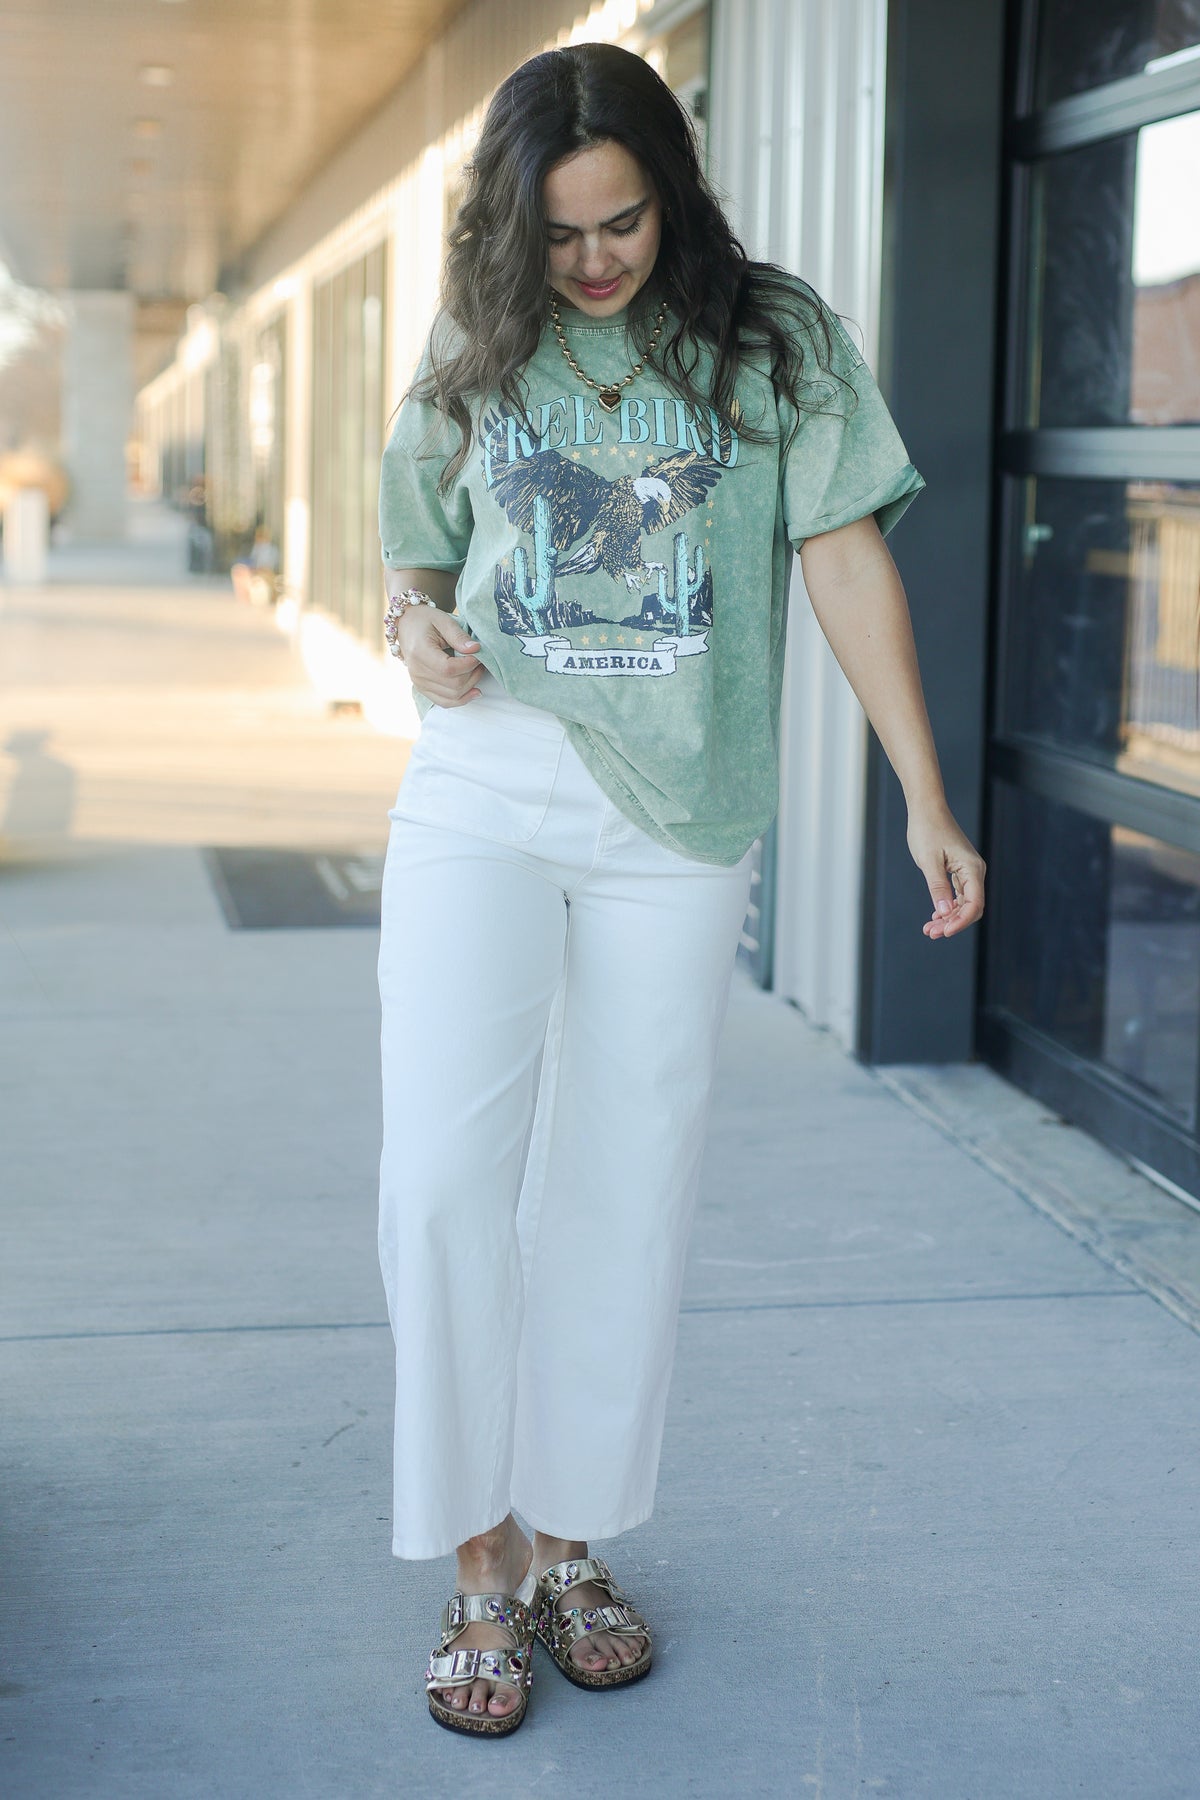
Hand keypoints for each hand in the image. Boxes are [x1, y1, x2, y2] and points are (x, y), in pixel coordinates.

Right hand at [398, 606, 481, 706]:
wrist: (406, 625)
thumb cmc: (425, 620)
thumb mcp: (443, 620)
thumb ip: (459, 636)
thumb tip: (475, 649)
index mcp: (420, 652)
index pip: (448, 669)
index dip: (468, 665)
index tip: (478, 655)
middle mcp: (417, 672)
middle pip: (452, 685)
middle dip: (473, 675)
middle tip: (481, 662)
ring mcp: (419, 683)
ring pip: (451, 697)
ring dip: (470, 686)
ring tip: (478, 672)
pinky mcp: (422, 688)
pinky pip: (444, 702)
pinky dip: (461, 699)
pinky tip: (474, 691)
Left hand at [907, 803, 985, 939]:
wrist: (927, 809)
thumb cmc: (927, 830)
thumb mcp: (929, 861)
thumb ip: (938, 887)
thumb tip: (945, 913)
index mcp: (972, 868)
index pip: (974, 904)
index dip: (960, 922)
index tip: (943, 932)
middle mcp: (975, 871)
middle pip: (971, 907)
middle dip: (953, 923)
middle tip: (930, 932)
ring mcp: (968, 871)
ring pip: (964, 903)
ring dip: (948, 917)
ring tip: (929, 929)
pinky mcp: (960, 870)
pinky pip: (959, 894)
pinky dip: (948, 906)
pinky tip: (935, 915)